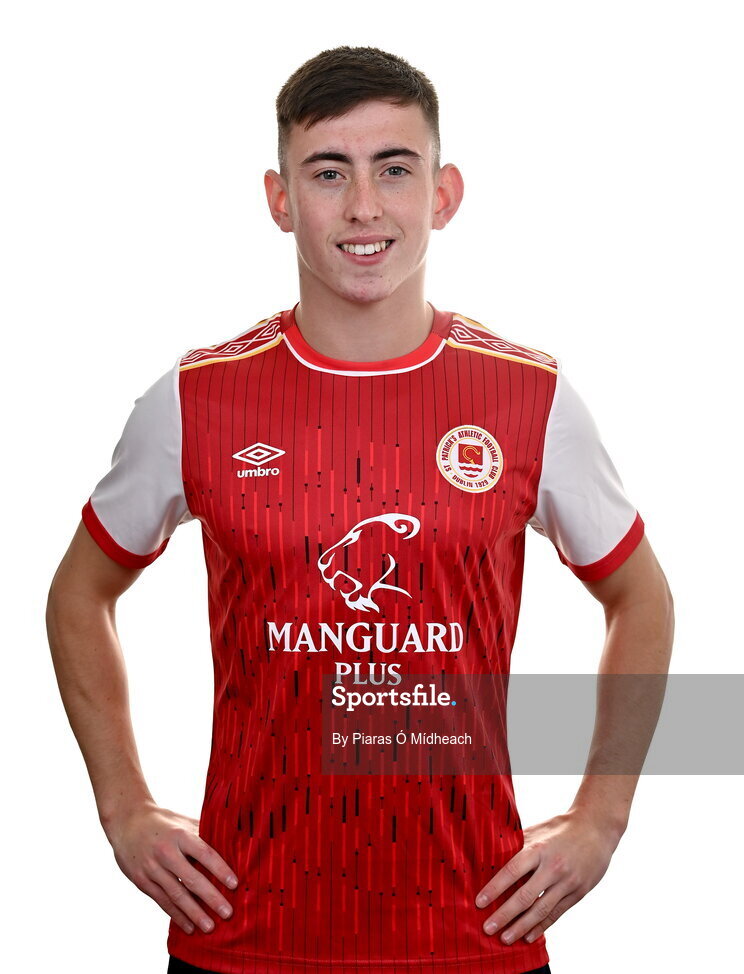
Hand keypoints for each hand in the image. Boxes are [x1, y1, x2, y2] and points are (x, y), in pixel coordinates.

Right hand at [104, 801, 238, 934]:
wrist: (127, 821)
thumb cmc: (163, 822)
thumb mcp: (182, 822)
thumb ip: (203, 833)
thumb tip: (230, 845)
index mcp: (180, 835)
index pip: (204, 854)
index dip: (220, 869)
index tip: (235, 884)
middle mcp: (166, 853)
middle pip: (192, 879)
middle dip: (211, 898)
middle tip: (227, 913)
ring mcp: (152, 868)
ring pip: (176, 895)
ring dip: (194, 913)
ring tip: (209, 927)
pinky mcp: (142, 881)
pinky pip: (162, 901)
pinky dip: (176, 915)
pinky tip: (189, 926)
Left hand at [474, 808, 622, 944]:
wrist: (596, 829)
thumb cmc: (560, 828)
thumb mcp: (538, 830)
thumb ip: (517, 845)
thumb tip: (492, 859)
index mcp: (539, 848)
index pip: (512, 871)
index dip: (494, 888)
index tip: (479, 902)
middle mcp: (553, 867)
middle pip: (525, 896)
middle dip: (504, 915)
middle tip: (488, 928)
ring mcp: (567, 882)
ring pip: (541, 910)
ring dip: (521, 927)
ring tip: (505, 938)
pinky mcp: (578, 893)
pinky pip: (557, 913)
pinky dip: (542, 926)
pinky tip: (529, 936)